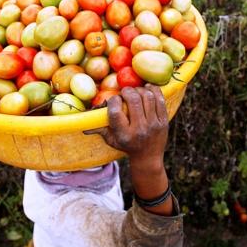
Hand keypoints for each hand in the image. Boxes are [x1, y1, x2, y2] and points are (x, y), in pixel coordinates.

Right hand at [85, 84, 172, 214]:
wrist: (148, 158)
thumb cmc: (125, 146)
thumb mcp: (111, 140)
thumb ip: (99, 129)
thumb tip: (82, 127)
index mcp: (124, 134)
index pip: (116, 112)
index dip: (113, 101)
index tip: (113, 100)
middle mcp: (139, 129)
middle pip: (133, 100)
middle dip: (127, 91)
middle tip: (124, 92)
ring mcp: (154, 125)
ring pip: (147, 97)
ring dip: (139, 90)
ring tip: (135, 92)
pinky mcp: (164, 121)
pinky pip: (160, 99)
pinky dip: (153, 90)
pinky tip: (147, 88)